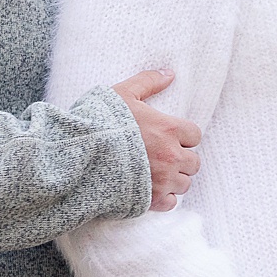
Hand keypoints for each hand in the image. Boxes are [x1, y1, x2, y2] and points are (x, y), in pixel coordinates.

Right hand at [114, 67, 201, 212]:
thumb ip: (148, 82)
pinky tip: (152, 190)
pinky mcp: (151, 199)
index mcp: (168, 130)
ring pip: (184, 183)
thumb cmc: (101, 121)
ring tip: (156, 173)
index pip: (195, 135)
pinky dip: (165, 198)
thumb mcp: (123, 93)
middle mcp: (171, 156)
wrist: (82, 155)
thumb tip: (170, 74)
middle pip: (194, 162)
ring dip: (174, 179)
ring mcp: (163, 180)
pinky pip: (171, 203)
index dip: (183, 136)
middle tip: (163, 156)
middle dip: (182, 159)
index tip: (170, 137)